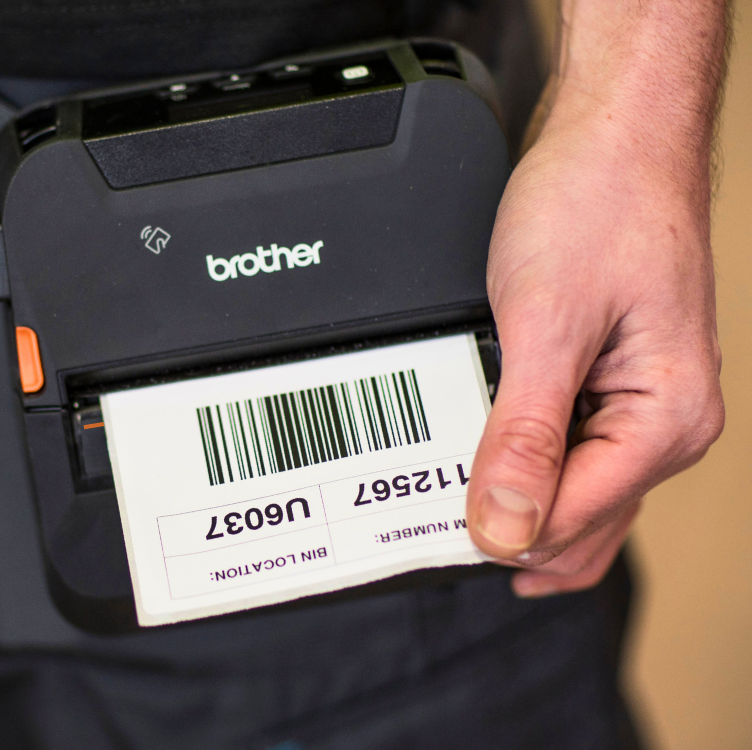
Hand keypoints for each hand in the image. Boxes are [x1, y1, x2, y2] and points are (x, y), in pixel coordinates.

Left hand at [466, 100, 724, 596]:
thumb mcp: (545, 326)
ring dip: (514, 501)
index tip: (427, 527)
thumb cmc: (597, 207)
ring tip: (445, 499)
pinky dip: (523, 464)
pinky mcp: (610, 385)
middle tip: (426, 526)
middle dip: (508, 530)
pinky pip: (568, 452)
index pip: (572, 520)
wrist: (613, 139)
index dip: (499, 533)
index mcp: (666, 420)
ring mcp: (640, 407)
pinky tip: (480, 461)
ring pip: (572, 494)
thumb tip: (505, 528)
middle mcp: (664, 425)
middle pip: (578, 523)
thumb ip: (524, 436)